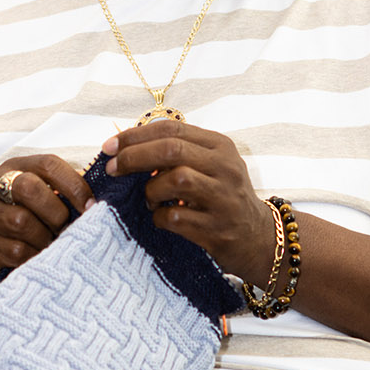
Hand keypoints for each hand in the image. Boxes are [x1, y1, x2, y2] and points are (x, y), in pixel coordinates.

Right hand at [0, 156, 94, 291]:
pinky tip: (36, 258)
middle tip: (64, 229)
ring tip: (50, 245)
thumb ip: (58, 192)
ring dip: (45, 239)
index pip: (48, 164)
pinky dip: (33, 257)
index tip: (90, 207)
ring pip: (22, 223)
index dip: (74, 184)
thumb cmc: (12, 220)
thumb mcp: (30, 198)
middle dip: (56, 212)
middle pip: (30, 189)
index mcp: (12, 169)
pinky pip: (14, 252)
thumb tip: (96, 196)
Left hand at [101, 120, 272, 284]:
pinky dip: (159, 217)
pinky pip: (175, 217)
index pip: (171, 130)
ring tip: (148, 200)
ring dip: (151, 190)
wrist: (259, 239)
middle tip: (112, 169)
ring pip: (175, 179)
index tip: (110, 146)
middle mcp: (225, 168)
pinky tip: (161, 218)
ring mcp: (223, 199)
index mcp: (220, 146)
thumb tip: (128, 147)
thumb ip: (179, 153)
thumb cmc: (224, 198)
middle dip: (134, 157)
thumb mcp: (212, 166)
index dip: (135, 136)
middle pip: (171, 150)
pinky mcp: (217, 230)